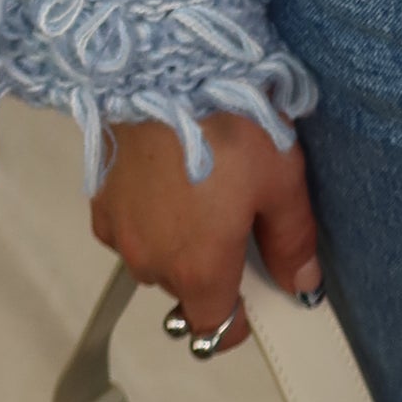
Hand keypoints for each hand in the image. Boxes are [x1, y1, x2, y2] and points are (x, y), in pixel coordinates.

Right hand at [90, 111, 319, 353]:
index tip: (252, 298)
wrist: (166, 71)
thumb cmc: (231, 126)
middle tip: (236, 216)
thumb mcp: (281, 179)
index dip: (236, 321)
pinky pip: (127, 230)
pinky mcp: (99, 202)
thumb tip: (302, 288)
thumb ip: (291, 241)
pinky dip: (146, 219)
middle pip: (185, 290)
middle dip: (211, 269)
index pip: (212, 330)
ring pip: (155, 260)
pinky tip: (166, 180)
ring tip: (201, 189)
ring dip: (176, 244)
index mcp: (199, 270)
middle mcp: (152, 264)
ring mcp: (120, 234)